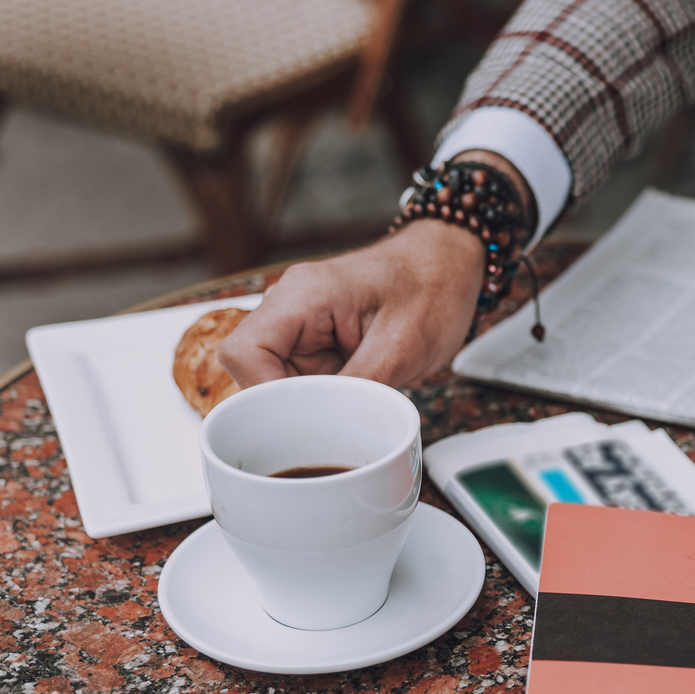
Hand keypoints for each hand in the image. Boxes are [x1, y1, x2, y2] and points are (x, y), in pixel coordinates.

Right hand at [219, 152, 527, 389]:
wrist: (451, 263)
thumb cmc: (433, 288)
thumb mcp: (401, 347)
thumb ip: (355, 388)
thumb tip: (323, 429)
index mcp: (301, 296)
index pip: (243, 353)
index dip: (265, 393)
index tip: (305, 415)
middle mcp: (290, 305)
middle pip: (253, 370)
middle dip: (292, 402)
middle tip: (338, 413)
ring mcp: (300, 321)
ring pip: (278, 379)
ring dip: (313, 399)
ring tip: (358, 393)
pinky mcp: (315, 338)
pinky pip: (303, 377)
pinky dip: (326, 393)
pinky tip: (357, 389)